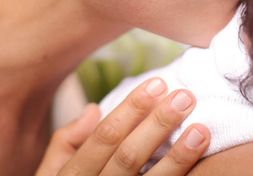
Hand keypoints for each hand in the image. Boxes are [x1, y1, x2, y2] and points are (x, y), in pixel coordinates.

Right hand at [36, 78, 209, 174]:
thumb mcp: (50, 174)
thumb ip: (66, 143)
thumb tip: (93, 109)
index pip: (104, 136)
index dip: (132, 109)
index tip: (157, 85)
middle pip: (130, 156)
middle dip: (158, 124)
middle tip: (184, 97)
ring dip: (178, 157)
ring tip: (201, 130)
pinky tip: (197, 163)